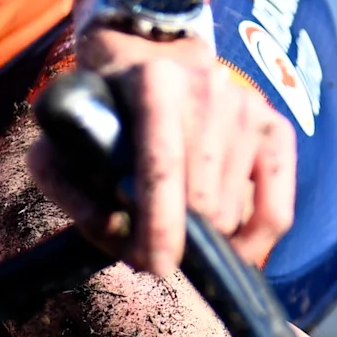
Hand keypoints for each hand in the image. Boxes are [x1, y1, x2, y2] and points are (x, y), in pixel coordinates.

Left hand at [70, 24, 295, 282]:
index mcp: (154, 81)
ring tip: (177, 224)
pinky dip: (253, 242)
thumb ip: (69, 191)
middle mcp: (209, 86)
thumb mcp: (59, 147)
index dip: (160, 225)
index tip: (154, 265)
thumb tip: (118, 231)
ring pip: (232, 213)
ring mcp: (248, 106)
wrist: (147, 70)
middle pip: (202, 201)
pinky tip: (228, 248)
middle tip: (153, 242)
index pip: (163, 166)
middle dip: (177, 236)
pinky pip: (277, 211)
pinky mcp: (276, 127)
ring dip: (204, 236)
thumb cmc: (101, 123)